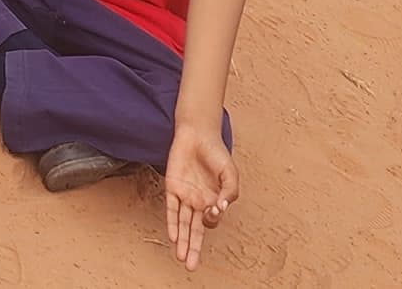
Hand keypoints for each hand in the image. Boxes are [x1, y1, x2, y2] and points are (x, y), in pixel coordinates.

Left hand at [162, 122, 236, 266]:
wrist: (198, 134)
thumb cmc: (216, 154)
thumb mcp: (230, 173)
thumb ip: (229, 192)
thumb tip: (221, 208)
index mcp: (213, 200)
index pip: (212, 220)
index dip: (214, 219)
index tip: (216, 208)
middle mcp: (198, 202)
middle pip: (194, 230)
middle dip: (193, 249)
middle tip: (191, 267)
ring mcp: (184, 196)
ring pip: (182, 224)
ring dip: (182, 241)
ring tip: (181, 258)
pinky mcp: (171, 187)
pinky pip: (171, 208)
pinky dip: (171, 222)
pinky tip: (173, 237)